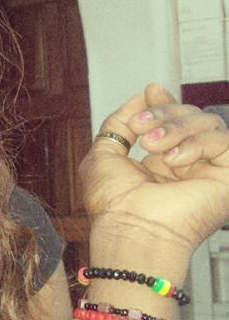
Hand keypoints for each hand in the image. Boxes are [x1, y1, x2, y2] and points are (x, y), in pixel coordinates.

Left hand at [79, 83, 228, 255]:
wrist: (130, 228)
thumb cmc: (113, 204)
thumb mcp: (104, 152)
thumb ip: (120, 122)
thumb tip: (144, 96)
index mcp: (161, 160)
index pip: (175, 120)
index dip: (164, 102)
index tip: (151, 91)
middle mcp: (188, 165)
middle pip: (190, 116)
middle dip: (163, 114)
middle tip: (141, 130)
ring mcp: (209, 171)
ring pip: (208, 123)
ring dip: (175, 129)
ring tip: (152, 147)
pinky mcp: (228, 177)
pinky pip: (223, 140)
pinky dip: (195, 143)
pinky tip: (173, 161)